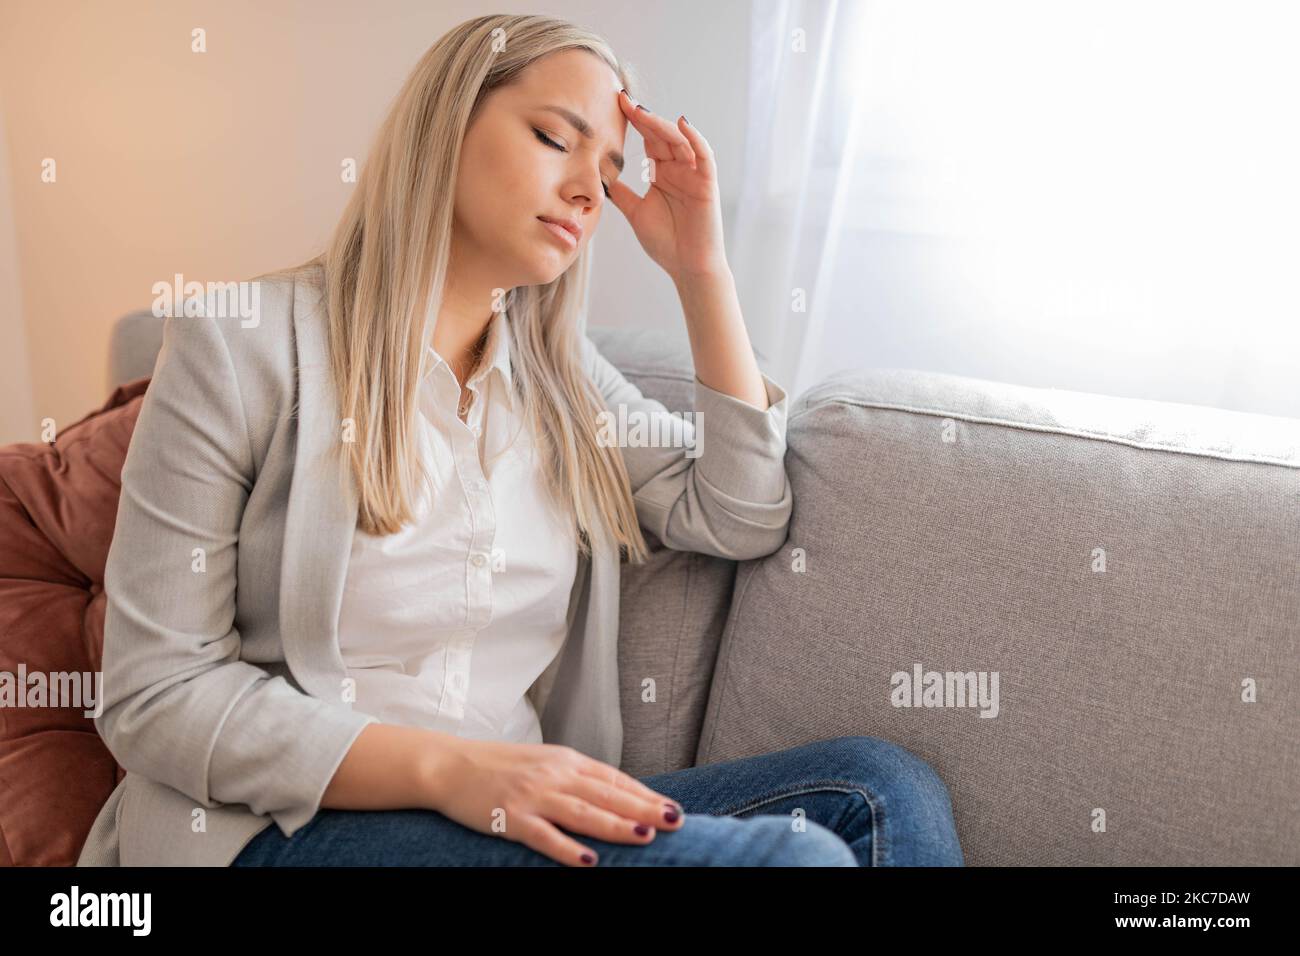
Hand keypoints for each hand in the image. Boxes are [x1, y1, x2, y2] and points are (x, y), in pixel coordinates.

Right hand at [431, 737, 685, 865]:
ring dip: (616, 825)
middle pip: (607, 794)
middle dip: (643, 808)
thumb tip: (615, 794)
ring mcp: (533, 796)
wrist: (450, 765)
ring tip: (645, 836)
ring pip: (583, 813)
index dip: (644, 794)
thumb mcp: (545, 762)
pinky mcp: (510, 816)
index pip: (614, 778)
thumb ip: (577, 777)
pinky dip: (567, 849)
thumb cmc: (500, 767)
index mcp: (566, 761)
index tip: (670, 808)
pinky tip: (589, 861)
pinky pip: (544, 836)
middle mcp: (554, 775)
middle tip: (674, 821)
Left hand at [606, 90, 727, 280]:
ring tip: (642, 112)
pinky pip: (704, 155)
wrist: (688, 267)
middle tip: (623, 100)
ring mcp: (694, 174)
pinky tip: (682, 124)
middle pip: (662, 134)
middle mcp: (679, 168)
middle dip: (644, 116)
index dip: (634, 121)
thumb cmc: (666, 243)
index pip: (648, 139)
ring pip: (680, 140)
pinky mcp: (708, 183)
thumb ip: (621, 193)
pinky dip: (695, 138)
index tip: (614, 104)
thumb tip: (598, 178)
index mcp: (662, 173)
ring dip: (662, 124)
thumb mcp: (635, 213)